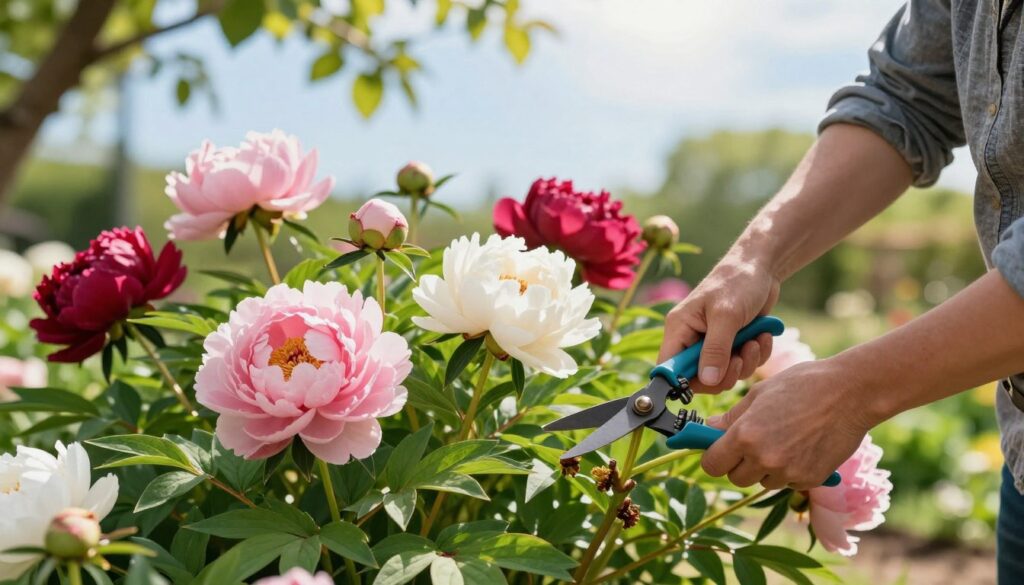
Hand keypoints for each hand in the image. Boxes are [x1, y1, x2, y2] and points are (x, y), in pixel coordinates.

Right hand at [658, 254, 780, 392]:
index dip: (684, 381)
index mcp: (680, 328)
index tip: (710, 380)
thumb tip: (708, 381)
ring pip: (725, 374)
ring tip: (755, 340)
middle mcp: (692, 338)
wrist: (762, 267)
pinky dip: (756, 355)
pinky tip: (762, 336)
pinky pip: (742, 365)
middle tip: (739, 359)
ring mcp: (713, 343)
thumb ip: (716, 350)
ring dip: (745, 362)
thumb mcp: (726, 316)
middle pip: (700, 378)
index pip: (670, 367)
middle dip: (725, 373)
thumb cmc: (738, 282)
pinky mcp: (733, 344)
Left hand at [699, 358, 872, 488]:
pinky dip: (790, 470)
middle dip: (739, 464)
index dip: (714, 457)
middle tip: (752, 443)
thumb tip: (709, 430)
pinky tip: (802, 446)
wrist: (851, 393)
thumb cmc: (803, 385)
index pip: (712, 465)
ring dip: (765, 468)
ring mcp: (788, 472)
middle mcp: (764, 459)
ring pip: (763, 482)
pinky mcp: (810, 479)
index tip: (720, 449)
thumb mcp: (760, 393)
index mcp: (745, 435)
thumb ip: (732, 417)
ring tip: (783, 439)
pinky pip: (788, 482)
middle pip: (736, 478)